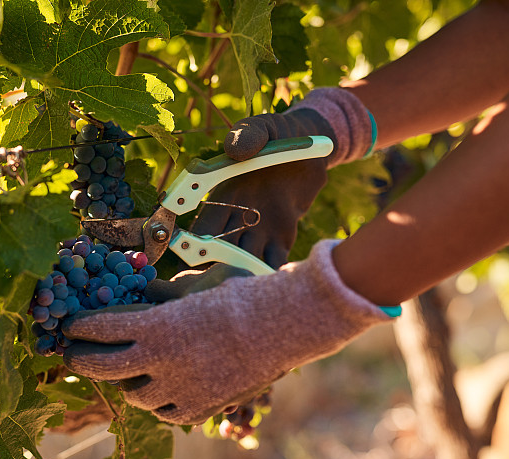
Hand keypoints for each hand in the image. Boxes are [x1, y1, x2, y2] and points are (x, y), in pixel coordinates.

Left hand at [62, 240, 393, 424]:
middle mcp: (160, 362)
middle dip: (81, 360)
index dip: (80, 328)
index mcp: (155, 326)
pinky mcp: (199, 409)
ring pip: (134, 395)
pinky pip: (165, 412)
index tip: (71, 327)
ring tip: (129, 370)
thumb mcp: (193, 289)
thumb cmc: (239, 297)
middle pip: (102, 368)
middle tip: (72, 355)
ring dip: (127, 381)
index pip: (100, 329)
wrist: (283, 326)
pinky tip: (163, 388)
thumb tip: (133, 299)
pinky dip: (159, 401)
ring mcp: (179, 389)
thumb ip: (158, 300)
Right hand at [191, 88, 374, 267]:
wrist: (314, 148)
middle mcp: (237, 216)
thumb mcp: (265, 128)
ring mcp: (259, 229)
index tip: (194, 251)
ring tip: (248, 281)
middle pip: (219, 251)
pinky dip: (270, 272)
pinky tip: (274, 279)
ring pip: (244, 260)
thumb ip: (250, 135)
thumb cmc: (281, 134)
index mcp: (225, 193)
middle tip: (221, 276)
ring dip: (243, 272)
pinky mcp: (282, 237)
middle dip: (216, 266)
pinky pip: (272, 261)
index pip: (204, 225)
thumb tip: (233, 149)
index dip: (195, 241)